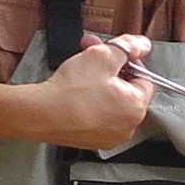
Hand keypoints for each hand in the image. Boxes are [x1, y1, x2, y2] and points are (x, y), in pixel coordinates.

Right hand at [31, 35, 155, 151]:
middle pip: (126, 89)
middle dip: (109, 68)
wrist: (40, 114)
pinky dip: (89, 102)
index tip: (112, 55)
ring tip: (79, 70)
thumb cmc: (71, 90)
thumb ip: (128, 47)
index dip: (128, 61)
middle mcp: (127, 126)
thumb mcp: (103, 56)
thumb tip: (141, 44)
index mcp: (137, 107)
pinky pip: (97, 115)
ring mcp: (109, 136)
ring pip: (110, 101)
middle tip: (91, 55)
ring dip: (98, 82)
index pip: (144, 78)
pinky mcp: (90, 140)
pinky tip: (74, 92)